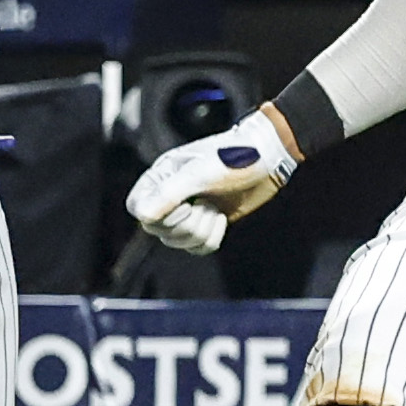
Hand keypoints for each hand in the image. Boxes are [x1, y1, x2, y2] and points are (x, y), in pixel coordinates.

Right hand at [124, 107, 298, 256]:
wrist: (268, 160)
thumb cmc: (233, 157)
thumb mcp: (199, 174)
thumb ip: (168, 194)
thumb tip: (142, 215)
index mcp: (161, 177)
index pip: (137, 207)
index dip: (157, 215)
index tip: (185, 204)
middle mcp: (169, 195)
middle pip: (158, 230)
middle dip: (187, 223)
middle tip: (206, 202)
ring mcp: (188, 212)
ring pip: (179, 242)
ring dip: (202, 229)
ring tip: (214, 206)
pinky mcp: (206, 225)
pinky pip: (198, 248)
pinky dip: (212, 238)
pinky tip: (221, 217)